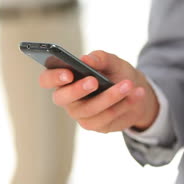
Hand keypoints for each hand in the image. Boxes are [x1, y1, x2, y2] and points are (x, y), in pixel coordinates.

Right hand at [39, 50, 158, 132]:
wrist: (135, 91)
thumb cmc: (116, 73)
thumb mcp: (111, 61)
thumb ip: (99, 58)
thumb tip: (86, 60)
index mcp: (65, 78)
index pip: (47, 79)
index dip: (53, 77)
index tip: (69, 73)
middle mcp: (68, 98)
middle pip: (62, 98)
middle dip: (77, 90)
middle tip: (94, 81)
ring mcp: (81, 114)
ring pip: (90, 109)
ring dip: (111, 96)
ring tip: (128, 84)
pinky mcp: (96, 125)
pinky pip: (107, 117)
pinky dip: (123, 105)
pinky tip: (136, 94)